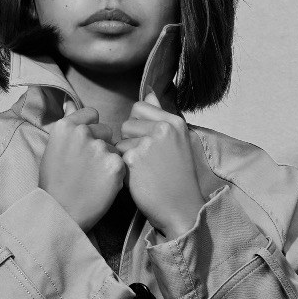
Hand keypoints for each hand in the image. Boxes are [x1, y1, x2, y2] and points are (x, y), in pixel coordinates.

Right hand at [40, 102, 126, 230]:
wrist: (60, 214)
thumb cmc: (54, 184)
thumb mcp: (52, 149)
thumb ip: (67, 126)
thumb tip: (70, 103)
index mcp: (65, 126)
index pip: (92, 114)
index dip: (92, 129)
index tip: (86, 144)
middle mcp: (82, 132)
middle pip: (106, 130)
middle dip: (102, 144)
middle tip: (89, 166)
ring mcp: (100, 148)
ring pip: (115, 148)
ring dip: (110, 160)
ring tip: (94, 178)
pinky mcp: (115, 165)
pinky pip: (123, 163)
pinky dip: (117, 174)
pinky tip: (103, 185)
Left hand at [116, 94, 204, 237]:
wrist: (181, 207)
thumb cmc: (177, 176)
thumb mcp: (176, 140)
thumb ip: (160, 114)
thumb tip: (149, 90)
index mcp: (174, 121)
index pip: (139, 107)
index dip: (138, 125)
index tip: (149, 143)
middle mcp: (162, 128)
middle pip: (126, 123)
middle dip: (130, 141)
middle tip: (148, 160)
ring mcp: (148, 143)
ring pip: (120, 141)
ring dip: (125, 156)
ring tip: (144, 171)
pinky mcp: (133, 159)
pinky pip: (116, 157)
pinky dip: (123, 169)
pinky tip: (138, 179)